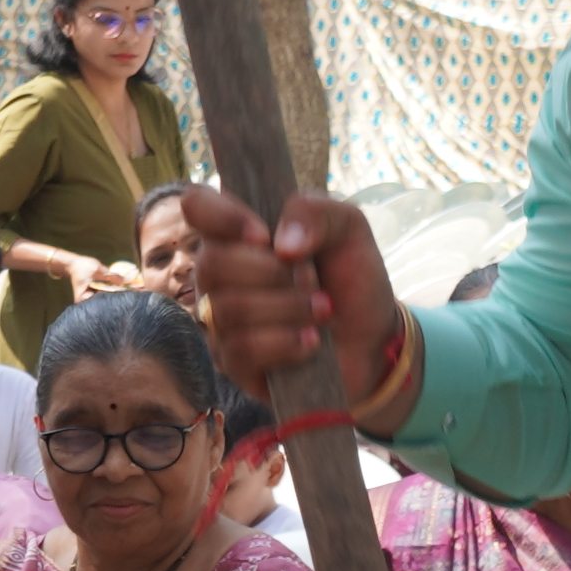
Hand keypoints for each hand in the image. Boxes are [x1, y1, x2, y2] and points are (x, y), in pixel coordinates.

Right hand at [176, 185, 406, 423]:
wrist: (373, 339)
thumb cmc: (350, 279)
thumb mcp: (348, 228)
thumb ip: (316, 211)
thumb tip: (282, 244)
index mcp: (238, 233)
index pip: (198, 206)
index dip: (222, 216)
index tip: (264, 236)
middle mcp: (221, 275)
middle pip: (211, 264)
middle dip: (271, 273)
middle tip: (312, 280)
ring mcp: (222, 321)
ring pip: (229, 309)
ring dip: (287, 308)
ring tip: (322, 311)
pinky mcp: (234, 364)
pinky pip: (241, 350)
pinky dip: (284, 343)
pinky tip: (311, 341)